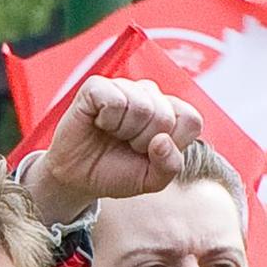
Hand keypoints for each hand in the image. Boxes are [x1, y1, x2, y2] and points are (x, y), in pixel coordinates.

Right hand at [21, 76, 203, 218]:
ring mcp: (124, 87)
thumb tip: (162, 140)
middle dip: (144, 142)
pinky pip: (114, 101)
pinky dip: (106, 121)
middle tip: (126, 146)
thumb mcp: (150, 180)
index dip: (171, 145)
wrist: (76, 178)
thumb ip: (170, 166)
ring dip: (124, 132)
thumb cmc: (115, 172)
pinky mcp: (97, 87)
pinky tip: (99, 123)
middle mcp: (149, 94)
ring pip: (142, 107)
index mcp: (169, 111)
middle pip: (165, 116)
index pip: (190, 120)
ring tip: (113, 135)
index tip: (149, 154)